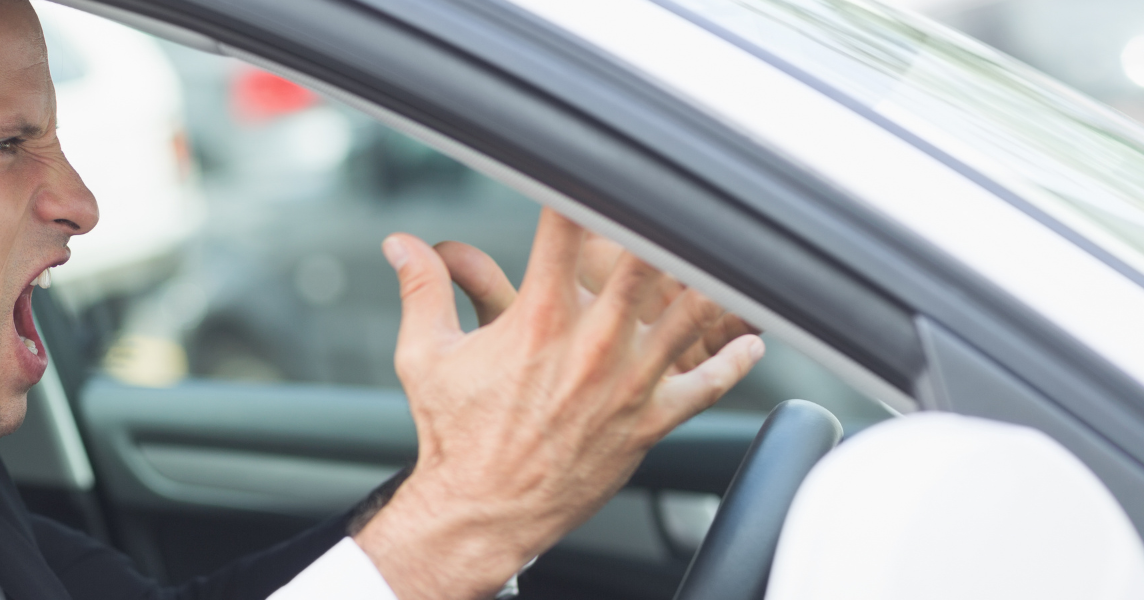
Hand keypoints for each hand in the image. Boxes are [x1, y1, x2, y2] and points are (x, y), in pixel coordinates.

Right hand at [355, 209, 763, 599]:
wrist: (482, 512)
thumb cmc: (454, 437)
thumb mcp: (424, 356)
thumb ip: (422, 290)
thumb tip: (400, 244)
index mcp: (537, 320)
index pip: (566, 233)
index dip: (584, 191)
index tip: (600, 163)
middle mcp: (590, 347)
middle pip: (646, 264)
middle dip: (665, 225)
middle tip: (688, 191)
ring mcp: (626, 385)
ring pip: (690, 317)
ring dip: (713, 282)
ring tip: (734, 250)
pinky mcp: (649, 423)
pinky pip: (708, 386)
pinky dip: (734, 362)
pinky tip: (751, 340)